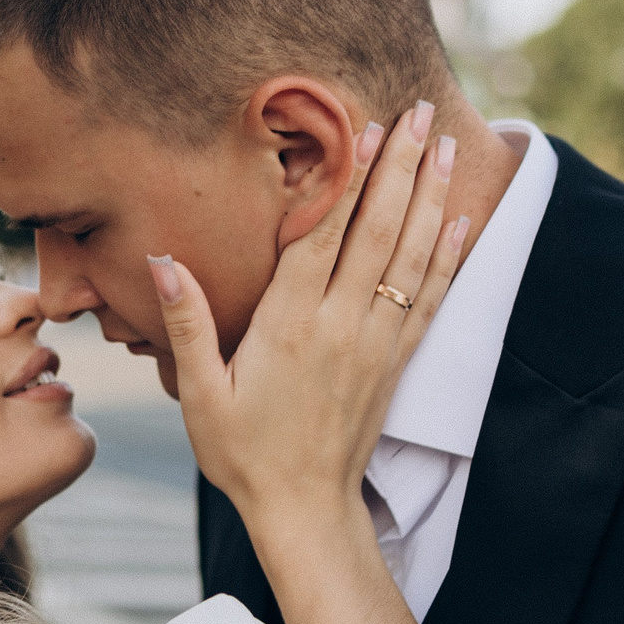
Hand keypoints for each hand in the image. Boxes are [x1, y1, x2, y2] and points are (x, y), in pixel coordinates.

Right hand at [149, 103, 471, 543]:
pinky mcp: (396, 362)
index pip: (324, 237)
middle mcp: (341, 327)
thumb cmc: (242, 452)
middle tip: (419, 112)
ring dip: (429, 197)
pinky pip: (430, 297)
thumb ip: (186, 322)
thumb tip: (163, 259)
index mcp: (289, 327)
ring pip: (411, 257)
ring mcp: (376, 343)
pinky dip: (448, 255)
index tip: (363, 129)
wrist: (303, 511)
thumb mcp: (199, 392)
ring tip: (442, 143)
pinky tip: (460, 218)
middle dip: (400, 167)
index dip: (346, 179)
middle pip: (378, 232)